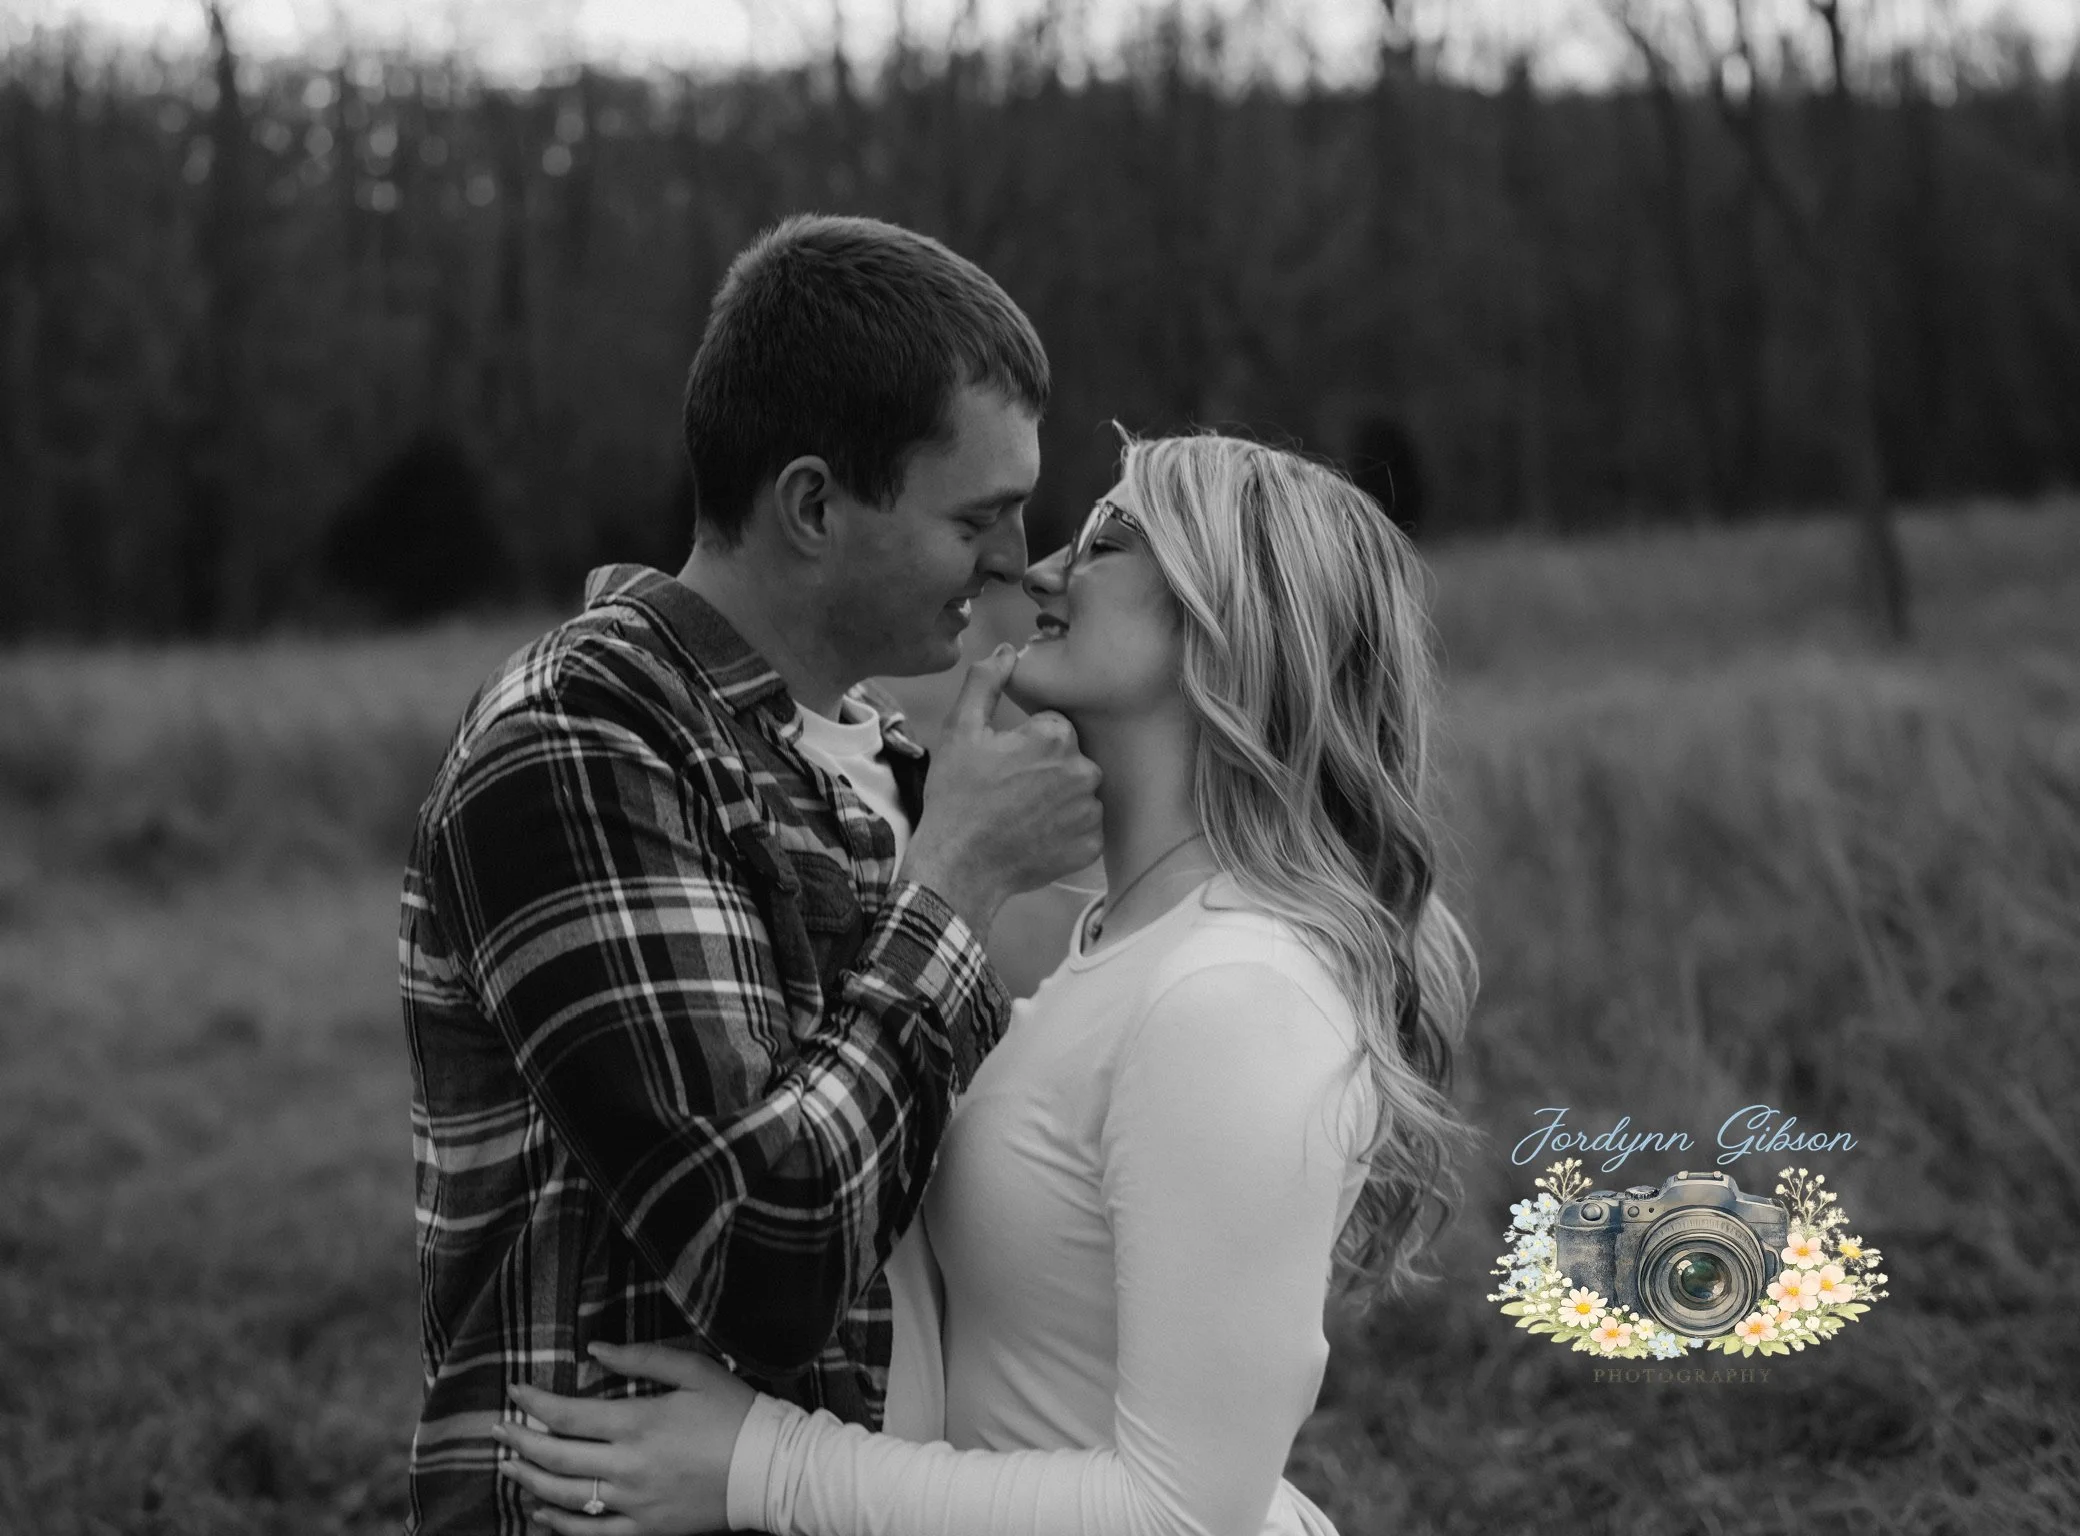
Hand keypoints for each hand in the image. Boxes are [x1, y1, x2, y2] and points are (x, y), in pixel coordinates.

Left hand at [493, 1342, 758, 1535]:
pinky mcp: (646, 1529)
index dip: (534, 1404)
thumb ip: (641, 1357)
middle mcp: (628, 1466)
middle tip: (497, 1431)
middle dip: (519, 1442)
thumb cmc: (735, 1413)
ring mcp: (634, 1503)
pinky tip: (542, 1512)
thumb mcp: (694, 1370)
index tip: (514, 1393)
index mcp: (639, 1422)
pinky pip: (592, 1532)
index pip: (567, 1415)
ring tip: (509, 1468)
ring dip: (529, 1481)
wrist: (769, 1469)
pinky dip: (560, 1524)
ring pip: (565, 1497)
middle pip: (556, 1457)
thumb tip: (595, 1349)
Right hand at [899, 645, 1103, 924]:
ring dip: (1058, 799)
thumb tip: (1006, 650)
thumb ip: (984, 682)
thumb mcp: (960, 730)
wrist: (959, 867)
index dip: (1026, 744)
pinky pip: (1084, 827)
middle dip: (1046, 770)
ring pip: (1079, 792)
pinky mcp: (1091, 845)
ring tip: (1021, 815)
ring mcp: (1090, 811)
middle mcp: (1084, 771)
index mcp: (1056, 737)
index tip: (1004, 763)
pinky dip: (1065, 831)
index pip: (1054, 727)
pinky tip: (1035, 836)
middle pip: (1070, 759)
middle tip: (1010, 791)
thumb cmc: (957, 796)